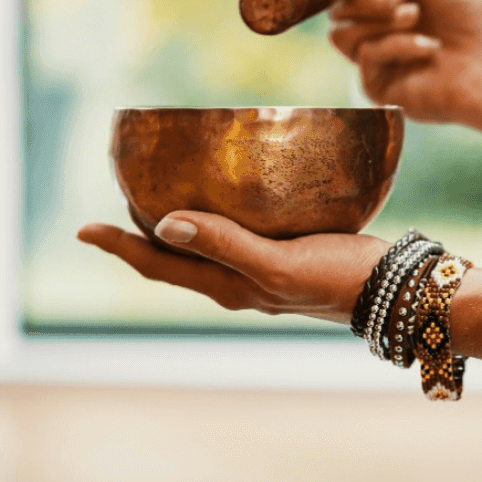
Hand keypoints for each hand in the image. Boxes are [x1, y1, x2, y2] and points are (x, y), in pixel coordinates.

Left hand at [76, 212, 385, 324]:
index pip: (158, 265)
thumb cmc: (340, 279)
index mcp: (228, 286)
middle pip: (173, 258)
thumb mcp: (278, 264)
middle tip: (116, 196)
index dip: (119, 246)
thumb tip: (164, 224)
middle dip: (140, 233)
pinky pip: (236, 233)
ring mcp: (263, 270)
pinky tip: (229, 190)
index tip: (83, 228)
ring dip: (175, 223)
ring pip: (204, 246)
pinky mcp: (288, 253)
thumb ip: (226, 244)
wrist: (398, 290)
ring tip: (158, 191)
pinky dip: (217, 214)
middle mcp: (238, 281)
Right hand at [328, 0, 481, 132]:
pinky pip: (365, 58)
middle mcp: (379, 30)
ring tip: (416, 18)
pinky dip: (396, 45)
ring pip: (341, 33)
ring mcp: (378, 60)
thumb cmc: (474, 15)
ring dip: (379, 20)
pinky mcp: (380, 88)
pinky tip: (429, 48)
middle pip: (337, 6)